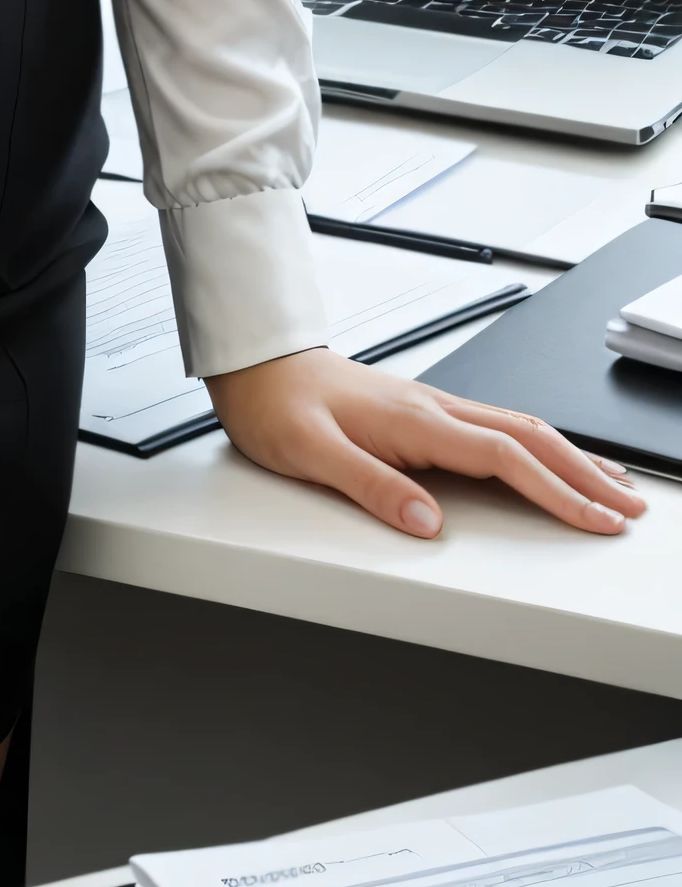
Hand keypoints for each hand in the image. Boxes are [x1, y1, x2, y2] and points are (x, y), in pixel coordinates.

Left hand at [206, 348, 643, 538]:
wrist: (256, 362)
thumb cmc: (277, 404)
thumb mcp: (311, 454)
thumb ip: (372, 487)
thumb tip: (428, 524)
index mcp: (414, 420)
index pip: (505, 457)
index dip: (559, 492)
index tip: (598, 521)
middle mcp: (432, 408)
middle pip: (530, 437)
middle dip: (586, 474)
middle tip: (630, 508)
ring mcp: (431, 406)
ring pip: (520, 428)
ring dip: (571, 458)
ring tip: (612, 485)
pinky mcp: (423, 411)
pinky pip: (497, 427)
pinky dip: (537, 446)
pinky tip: (546, 458)